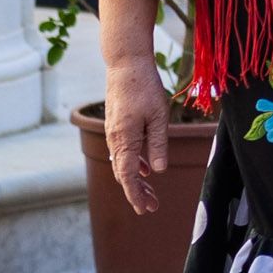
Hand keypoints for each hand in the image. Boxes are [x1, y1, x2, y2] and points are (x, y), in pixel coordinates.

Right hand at [104, 59, 170, 214]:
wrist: (125, 63)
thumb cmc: (144, 87)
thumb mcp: (159, 116)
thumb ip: (157, 144)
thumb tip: (158, 170)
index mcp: (124, 139)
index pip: (128, 176)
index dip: (136, 195)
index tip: (145, 209)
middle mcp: (114, 138)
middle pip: (123, 173)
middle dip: (137, 192)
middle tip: (153, 206)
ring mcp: (113, 132)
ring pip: (122, 163)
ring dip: (136, 179)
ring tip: (151, 192)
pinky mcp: (116, 125)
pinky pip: (122, 151)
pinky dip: (133, 163)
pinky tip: (146, 168)